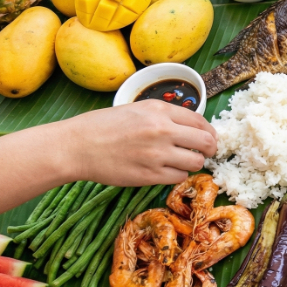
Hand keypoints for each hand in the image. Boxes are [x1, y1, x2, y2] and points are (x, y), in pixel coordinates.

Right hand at [61, 101, 216, 186]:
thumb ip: (165, 116)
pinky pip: (179, 177)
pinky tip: (165, 171)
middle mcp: (162, 130)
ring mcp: (157, 154)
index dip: (210, 132)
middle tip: (206, 153)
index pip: (201, 122)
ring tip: (181, 162)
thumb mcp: (137, 109)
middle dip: (210, 149)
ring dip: (192, 163)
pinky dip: (177, 175)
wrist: (76, 146)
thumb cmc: (103, 126)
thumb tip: (192, 127)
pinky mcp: (149, 175)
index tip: (209, 138)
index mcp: (159, 110)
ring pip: (196, 162)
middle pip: (206, 142)